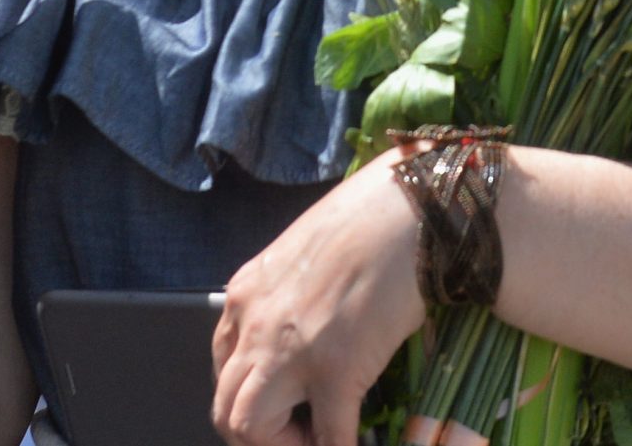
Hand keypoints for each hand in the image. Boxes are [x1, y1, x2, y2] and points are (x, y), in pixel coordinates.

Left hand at [212, 153, 424, 445]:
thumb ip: (288, 296)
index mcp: (246, 295)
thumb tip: (305, 331)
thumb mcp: (303, 255)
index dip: (252, 395)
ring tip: (317, 437)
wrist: (409, 209)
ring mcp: (291, 351)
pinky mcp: (336, 369)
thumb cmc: (367, 220)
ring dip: (282, 442)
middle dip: (258, 432)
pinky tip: (355, 444)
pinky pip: (328, 436)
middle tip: (300, 428)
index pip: (222, 366)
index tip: (286, 401)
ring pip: (246, 427)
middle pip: (225, 408)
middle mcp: (255, 325)